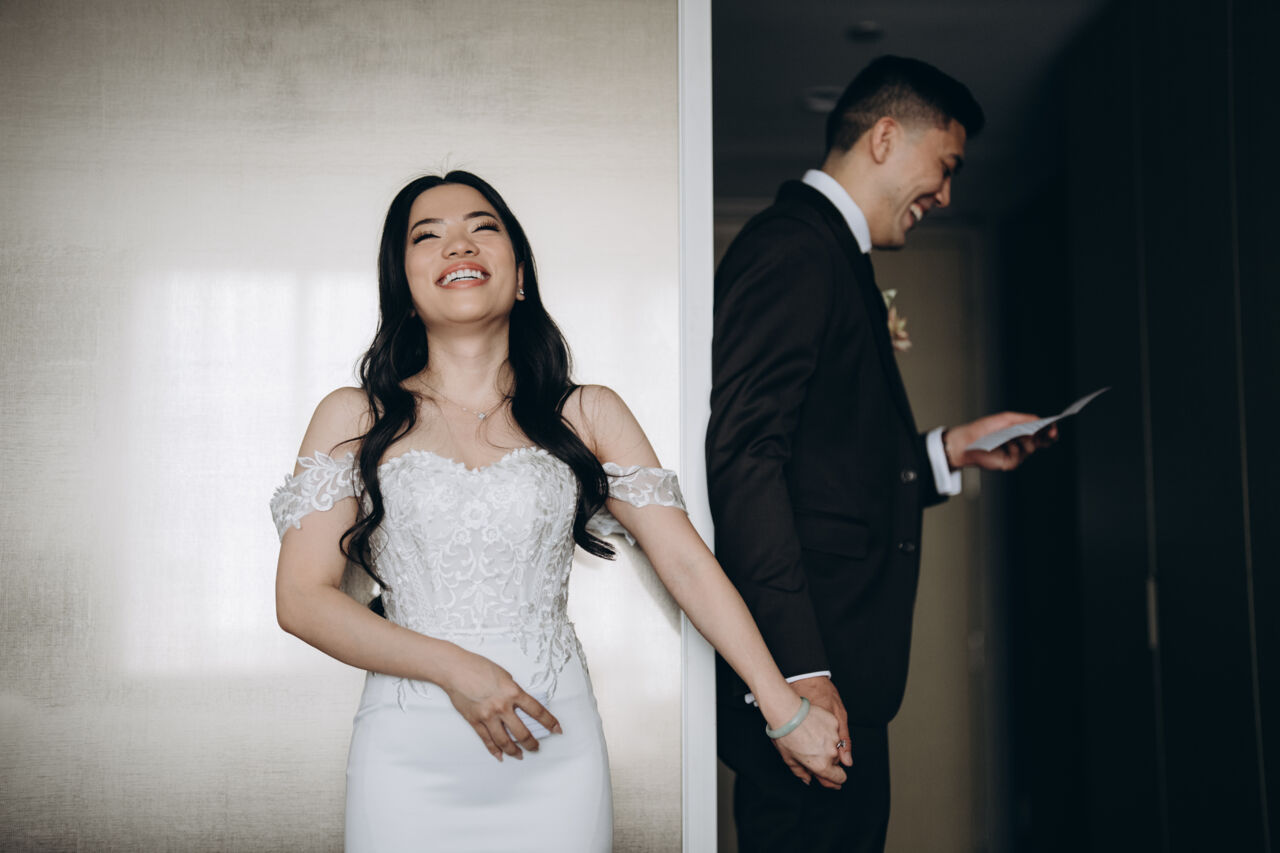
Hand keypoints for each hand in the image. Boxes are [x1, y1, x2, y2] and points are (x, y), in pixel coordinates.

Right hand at [441, 651, 561, 761]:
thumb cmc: (479, 667)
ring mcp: (488, 716)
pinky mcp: (475, 721)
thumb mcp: (504, 675)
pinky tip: (500, 755)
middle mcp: (502, 707)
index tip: (557, 729)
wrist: (455, 669)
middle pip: (522, 732)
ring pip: (504, 741)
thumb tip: (519, 704)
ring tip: (520, 755)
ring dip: (514, 750)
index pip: (537, 711)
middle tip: (536, 747)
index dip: (549, 722)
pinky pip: (487, 740)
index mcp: (513, 692)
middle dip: (532, 743)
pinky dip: (494, 750)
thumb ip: (513, 690)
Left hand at [771, 677, 850, 788]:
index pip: (839, 778)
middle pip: (836, 762)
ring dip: (828, 745)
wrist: (787, 712)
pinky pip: (834, 731)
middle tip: (814, 752)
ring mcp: (834, 737)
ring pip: (836, 746)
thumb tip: (807, 779)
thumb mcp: (790, 759)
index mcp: (822, 765)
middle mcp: (831, 753)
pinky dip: (827, 731)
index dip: (836, 780)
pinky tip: (815, 727)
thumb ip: (801, 773)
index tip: (834, 779)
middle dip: (828, 760)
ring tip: (812, 737)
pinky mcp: (834, 723)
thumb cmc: (786, 736)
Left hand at [943, 412, 1057, 471]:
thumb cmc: (984, 428)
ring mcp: (1017, 454)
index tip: (1054, 428)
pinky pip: (1019, 456)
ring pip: (1031, 448)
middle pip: (1041, 442)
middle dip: (1046, 437)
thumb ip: (1025, 419)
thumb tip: (1040, 421)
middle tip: (1048, 433)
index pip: (1041, 431)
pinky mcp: (1010, 463)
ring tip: (1014, 435)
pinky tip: (1006, 445)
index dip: (1050, 430)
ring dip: (1025, 440)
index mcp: (1021, 431)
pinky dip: (1014, 449)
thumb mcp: (1006, 419)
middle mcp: (1021, 443)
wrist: (967, 441)